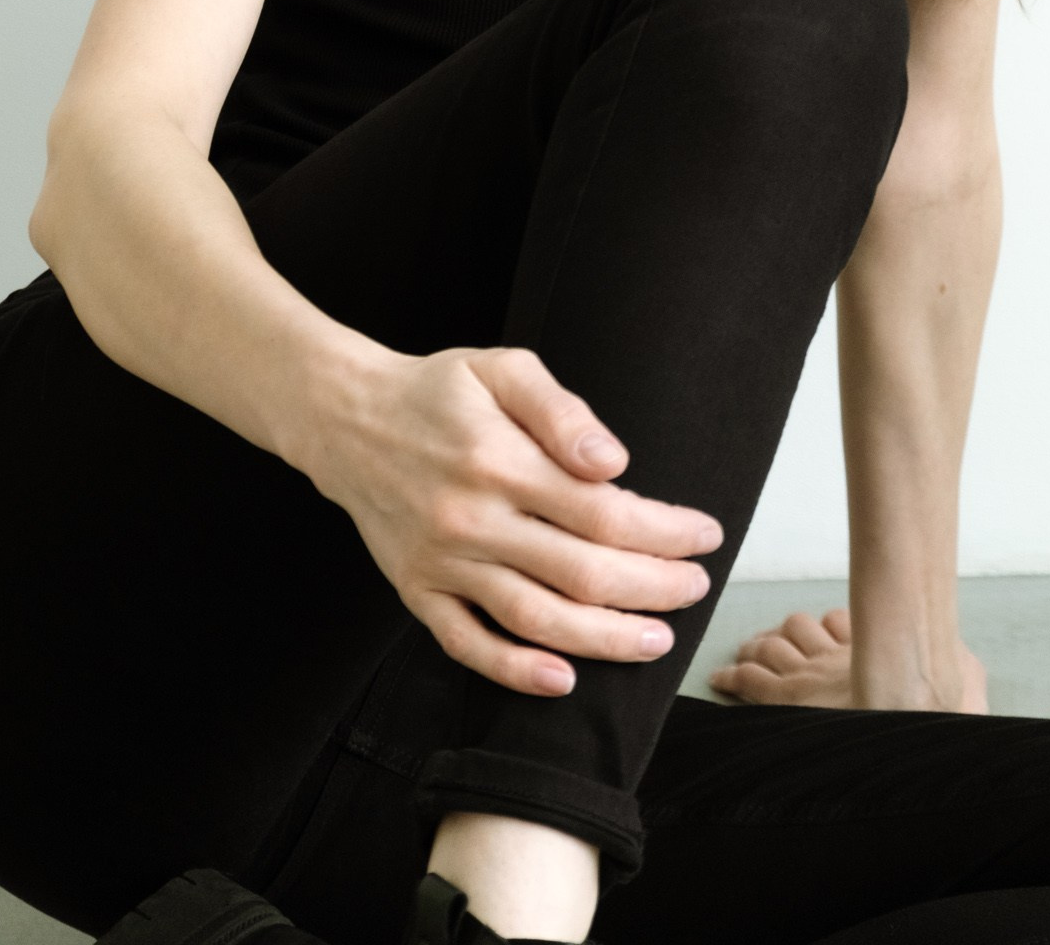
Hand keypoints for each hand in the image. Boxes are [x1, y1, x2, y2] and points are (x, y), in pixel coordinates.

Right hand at [312, 339, 723, 697]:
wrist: (345, 417)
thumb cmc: (436, 389)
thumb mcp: (501, 368)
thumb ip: (561, 410)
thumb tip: (613, 463)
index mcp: (501, 460)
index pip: (604, 511)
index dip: (664, 531)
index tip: (704, 535)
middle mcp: (472, 519)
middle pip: (581, 572)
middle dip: (653, 587)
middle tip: (695, 587)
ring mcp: (442, 562)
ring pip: (534, 619)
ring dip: (603, 638)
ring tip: (655, 640)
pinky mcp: (416, 591)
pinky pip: (467, 644)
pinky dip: (515, 671)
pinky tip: (562, 680)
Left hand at [710, 607, 988, 711]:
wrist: (908, 715)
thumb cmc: (934, 705)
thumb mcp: (969, 685)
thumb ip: (968, 681)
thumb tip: (976, 686)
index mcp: (868, 652)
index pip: (840, 625)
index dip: (831, 627)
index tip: (829, 630)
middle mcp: (833, 659)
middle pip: (800, 627)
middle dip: (789, 633)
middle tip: (779, 640)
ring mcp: (806, 677)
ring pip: (772, 646)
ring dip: (761, 648)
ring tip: (751, 651)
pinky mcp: (785, 698)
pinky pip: (751, 680)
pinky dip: (734, 675)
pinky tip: (722, 676)